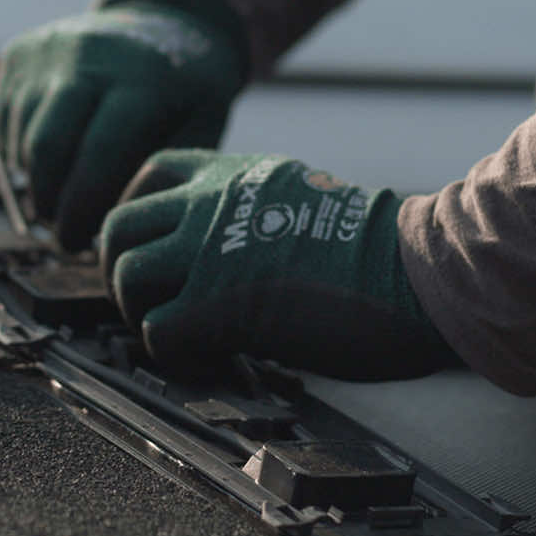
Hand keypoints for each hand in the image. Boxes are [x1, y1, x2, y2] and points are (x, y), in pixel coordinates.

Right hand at [0, 2, 243, 250]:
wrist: (162, 18)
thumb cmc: (185, 88)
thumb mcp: (201, 125)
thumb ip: (161, 174)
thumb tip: (115, 224)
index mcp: (141, 78)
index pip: (98, 152)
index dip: (82, 206)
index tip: (79, 244)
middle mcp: (89, 56)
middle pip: (47, 145)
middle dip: (49, 202)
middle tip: (62, 233)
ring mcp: (49, 50)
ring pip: (21, 135)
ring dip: (35, 179)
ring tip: (59, 199)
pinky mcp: (19, 53)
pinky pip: (3, 118)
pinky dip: (19, 150)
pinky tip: (49, 161)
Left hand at [101, 149, 456, 380]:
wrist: (417, 272)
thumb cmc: (380, 252)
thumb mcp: (302, 200)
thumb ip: (252, 212)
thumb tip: (224, 250)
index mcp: (234, 175)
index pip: (150, 173)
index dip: (135, 216)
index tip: (150, 249)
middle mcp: (211, 204)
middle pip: (118, 228)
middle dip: (124, 273)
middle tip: (155, 306)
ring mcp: (209, 252)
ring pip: (127, 277)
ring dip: (144, 316)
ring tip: (186, 337)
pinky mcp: (218, 305)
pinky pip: (156, 333)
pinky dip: (173, 357)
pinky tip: (210, 362)